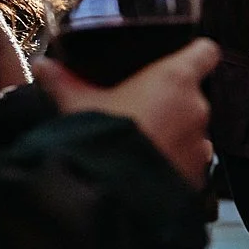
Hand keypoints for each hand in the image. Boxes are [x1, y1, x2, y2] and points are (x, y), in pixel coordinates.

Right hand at [33, 38, 219, 188]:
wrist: (107, 196)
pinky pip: (189, 164)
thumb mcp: (75, 105)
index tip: (183, 58)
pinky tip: (145, 172)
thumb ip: (62, 82)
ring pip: (190, 132)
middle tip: (138, 113)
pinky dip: (173, 165)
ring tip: (140, 147)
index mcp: (175, 79)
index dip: (195, 54)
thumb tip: (44, 66)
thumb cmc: (99, 141)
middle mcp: (196, 109)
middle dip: (170, 104)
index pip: (205, 52)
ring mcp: (200, 145)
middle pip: (191, 97)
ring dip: (173, 136)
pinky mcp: (197, 177)